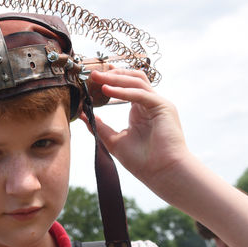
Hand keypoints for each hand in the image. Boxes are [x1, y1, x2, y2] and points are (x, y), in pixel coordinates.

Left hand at [85, 69, 189, 185]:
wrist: (162, 173)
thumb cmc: (142, 161)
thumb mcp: (114, 141)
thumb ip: (100, 126)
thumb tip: (84, 114)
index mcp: (140, 110)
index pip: (126, 86)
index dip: (111, 79)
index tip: (93, 77)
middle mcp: (150, 104)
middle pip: (133, 78)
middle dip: (113, 74)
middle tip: (93, 73)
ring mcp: (158, 104)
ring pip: (137, 81)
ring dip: (116, 78)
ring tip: (98, 78)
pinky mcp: (163, 107)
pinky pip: (141, 93)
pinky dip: (123, 91)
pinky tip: (107, 90)